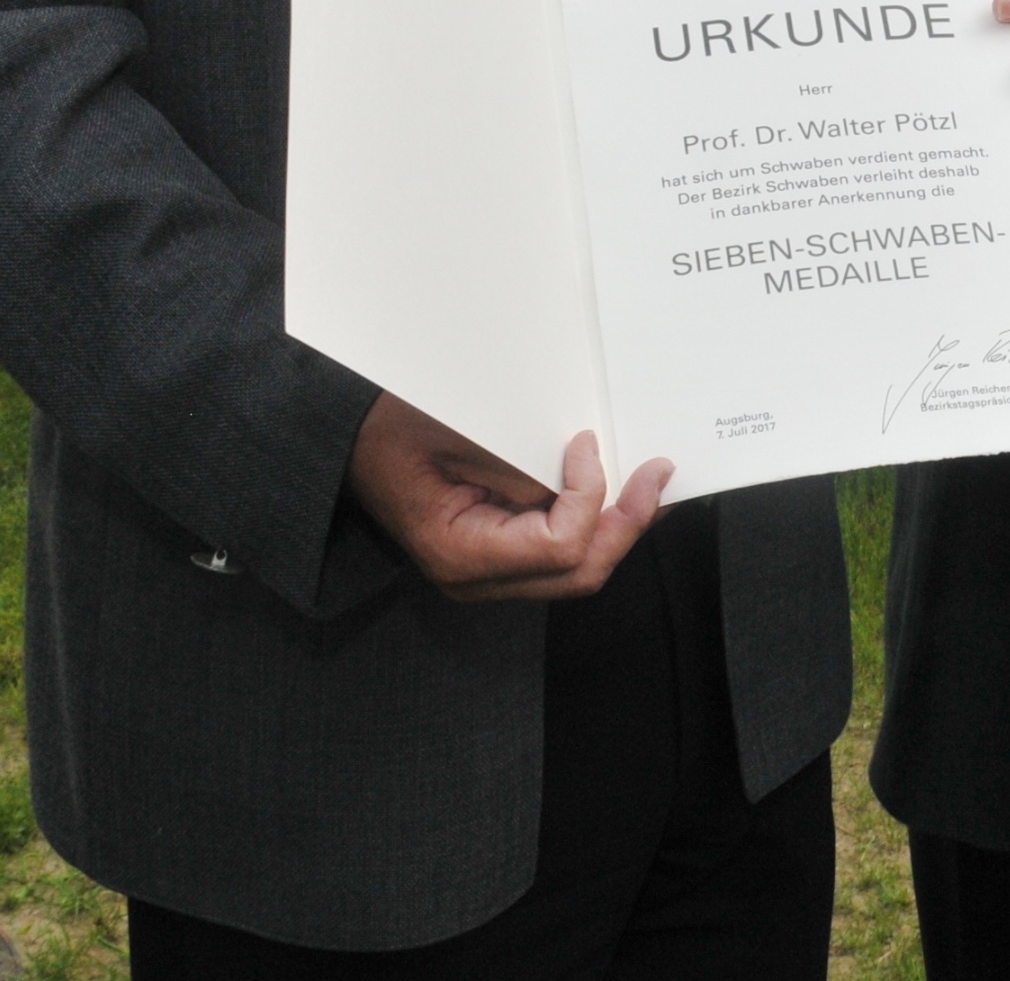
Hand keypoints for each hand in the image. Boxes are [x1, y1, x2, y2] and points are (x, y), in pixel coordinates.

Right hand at [344, 394, 667, 602]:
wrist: (351, 437)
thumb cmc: (391, 431)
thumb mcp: (456, 437)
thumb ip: (517, 467)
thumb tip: (583, 474)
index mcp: (460, 555)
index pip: (557, 547)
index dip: (588, 496)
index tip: (586, 442)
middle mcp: (478, 578)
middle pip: (578, 571)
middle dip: (627, 523)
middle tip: (658, 474)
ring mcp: (490, 572)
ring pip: (577, 568)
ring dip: (619, 525)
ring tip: (650, 481)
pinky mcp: (500, 553)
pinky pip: (561, 551)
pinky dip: (596, 522)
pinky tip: (619, 491)